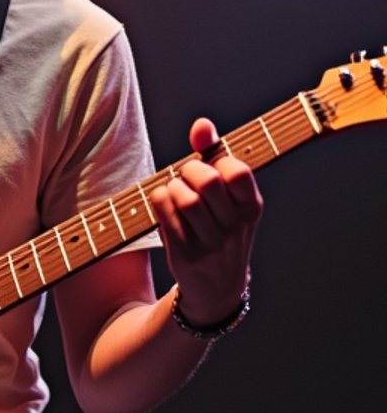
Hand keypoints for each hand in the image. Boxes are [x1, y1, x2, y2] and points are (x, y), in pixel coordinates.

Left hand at [151, 118, 263, 326]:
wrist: (217, 287)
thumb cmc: (221, 228)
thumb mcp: (229, 197)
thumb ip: (215, 155)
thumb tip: (202, 124)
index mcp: (252, 207)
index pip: (238, 171)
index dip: (218, 160)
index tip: (213, 166)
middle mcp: (235, 227)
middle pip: (207, 181)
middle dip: (190, 169)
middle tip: (187, 176)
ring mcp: (211, 243)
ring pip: (184, 197)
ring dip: (173, 186)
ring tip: (176, 191)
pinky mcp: (185, 253)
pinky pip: (165, 213)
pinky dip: (160, 200)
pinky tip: (165, 204)